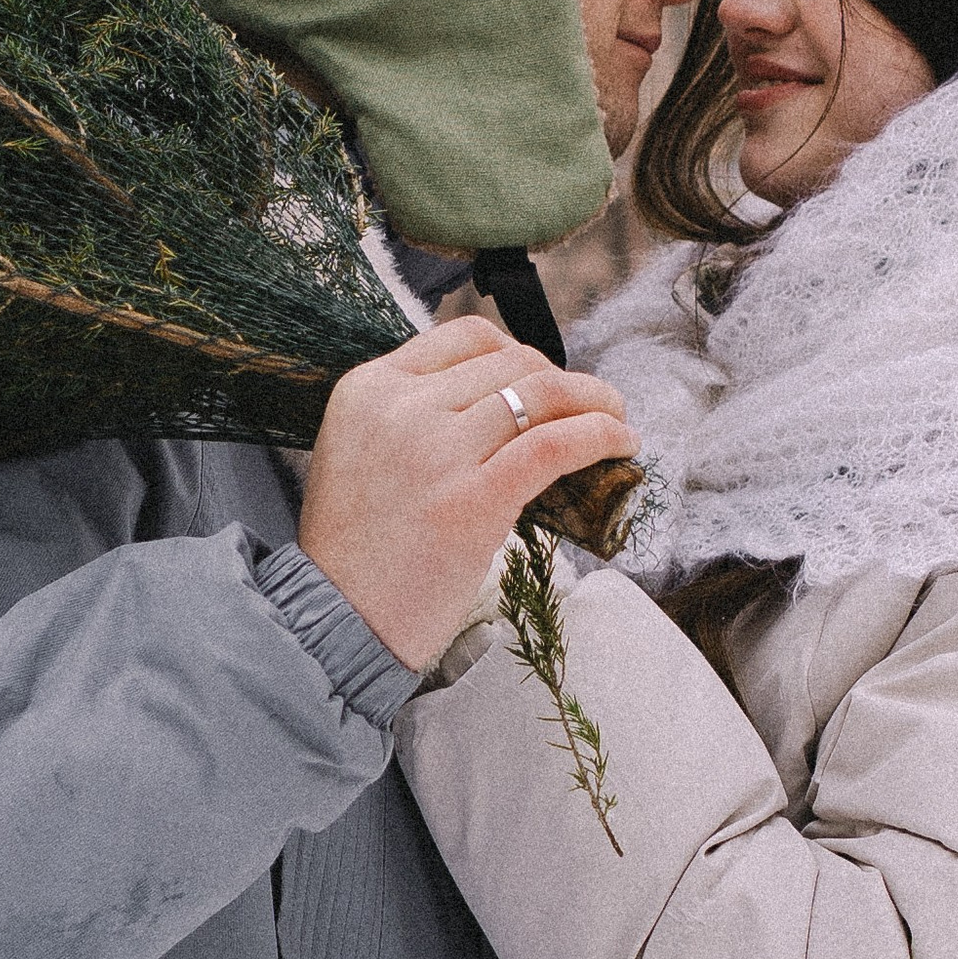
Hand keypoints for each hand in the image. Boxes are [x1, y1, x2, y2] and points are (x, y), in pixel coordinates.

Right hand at [298, 316, 636, 673]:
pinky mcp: (474, 499)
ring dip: (596, 401)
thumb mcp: (361, 450)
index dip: (520, 354)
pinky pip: (556, 444)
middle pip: (513, 362)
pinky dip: (601, 434)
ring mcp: (437, 451)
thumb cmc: (356, 549)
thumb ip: (414, 415)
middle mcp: (401, 407)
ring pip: (543, 394)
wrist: (334, 621)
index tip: (544, 382)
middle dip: (563, 380)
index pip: (467, 337)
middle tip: (591, 406)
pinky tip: (623, 442)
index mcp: (369, 388)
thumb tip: (503, 399)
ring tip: (617, 419)